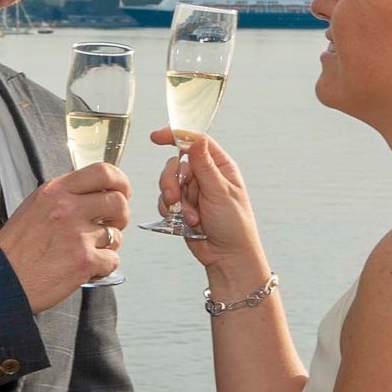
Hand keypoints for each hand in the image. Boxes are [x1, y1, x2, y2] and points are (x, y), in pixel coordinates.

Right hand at [0, 162, 130, 311]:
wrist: (1, 280)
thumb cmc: (15, 249)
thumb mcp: (35, 207)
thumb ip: (64, 197)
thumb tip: (94, 196)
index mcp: (55, 191)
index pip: (103, 171)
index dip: (121, 182)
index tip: (122, 192)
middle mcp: (67, 208)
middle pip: (118, 201)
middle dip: (120, 217)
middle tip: (110, 226)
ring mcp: (77, 234)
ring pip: (117, 235)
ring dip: (107, 246)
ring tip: (87, 252)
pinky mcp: (84, 260)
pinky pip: (113, 260)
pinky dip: (102, 268)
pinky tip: (84, 269)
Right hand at [151, 129, 266, 282]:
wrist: (227, 256)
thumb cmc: (235, 226)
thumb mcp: (220, 192)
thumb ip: (205, 166)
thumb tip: (197, 140)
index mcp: (220, 167)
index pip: (195, 141)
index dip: (175, 136)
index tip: (156, 137)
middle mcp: (205, 176)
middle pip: (176, 163)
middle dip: (172, 181)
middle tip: (176, 198)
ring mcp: (193, 191)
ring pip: (168, 182)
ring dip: (174, 201)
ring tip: (189, 217)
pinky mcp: (183, 206)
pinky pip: (165, 201)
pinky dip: (171, 212)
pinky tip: (185, 223)